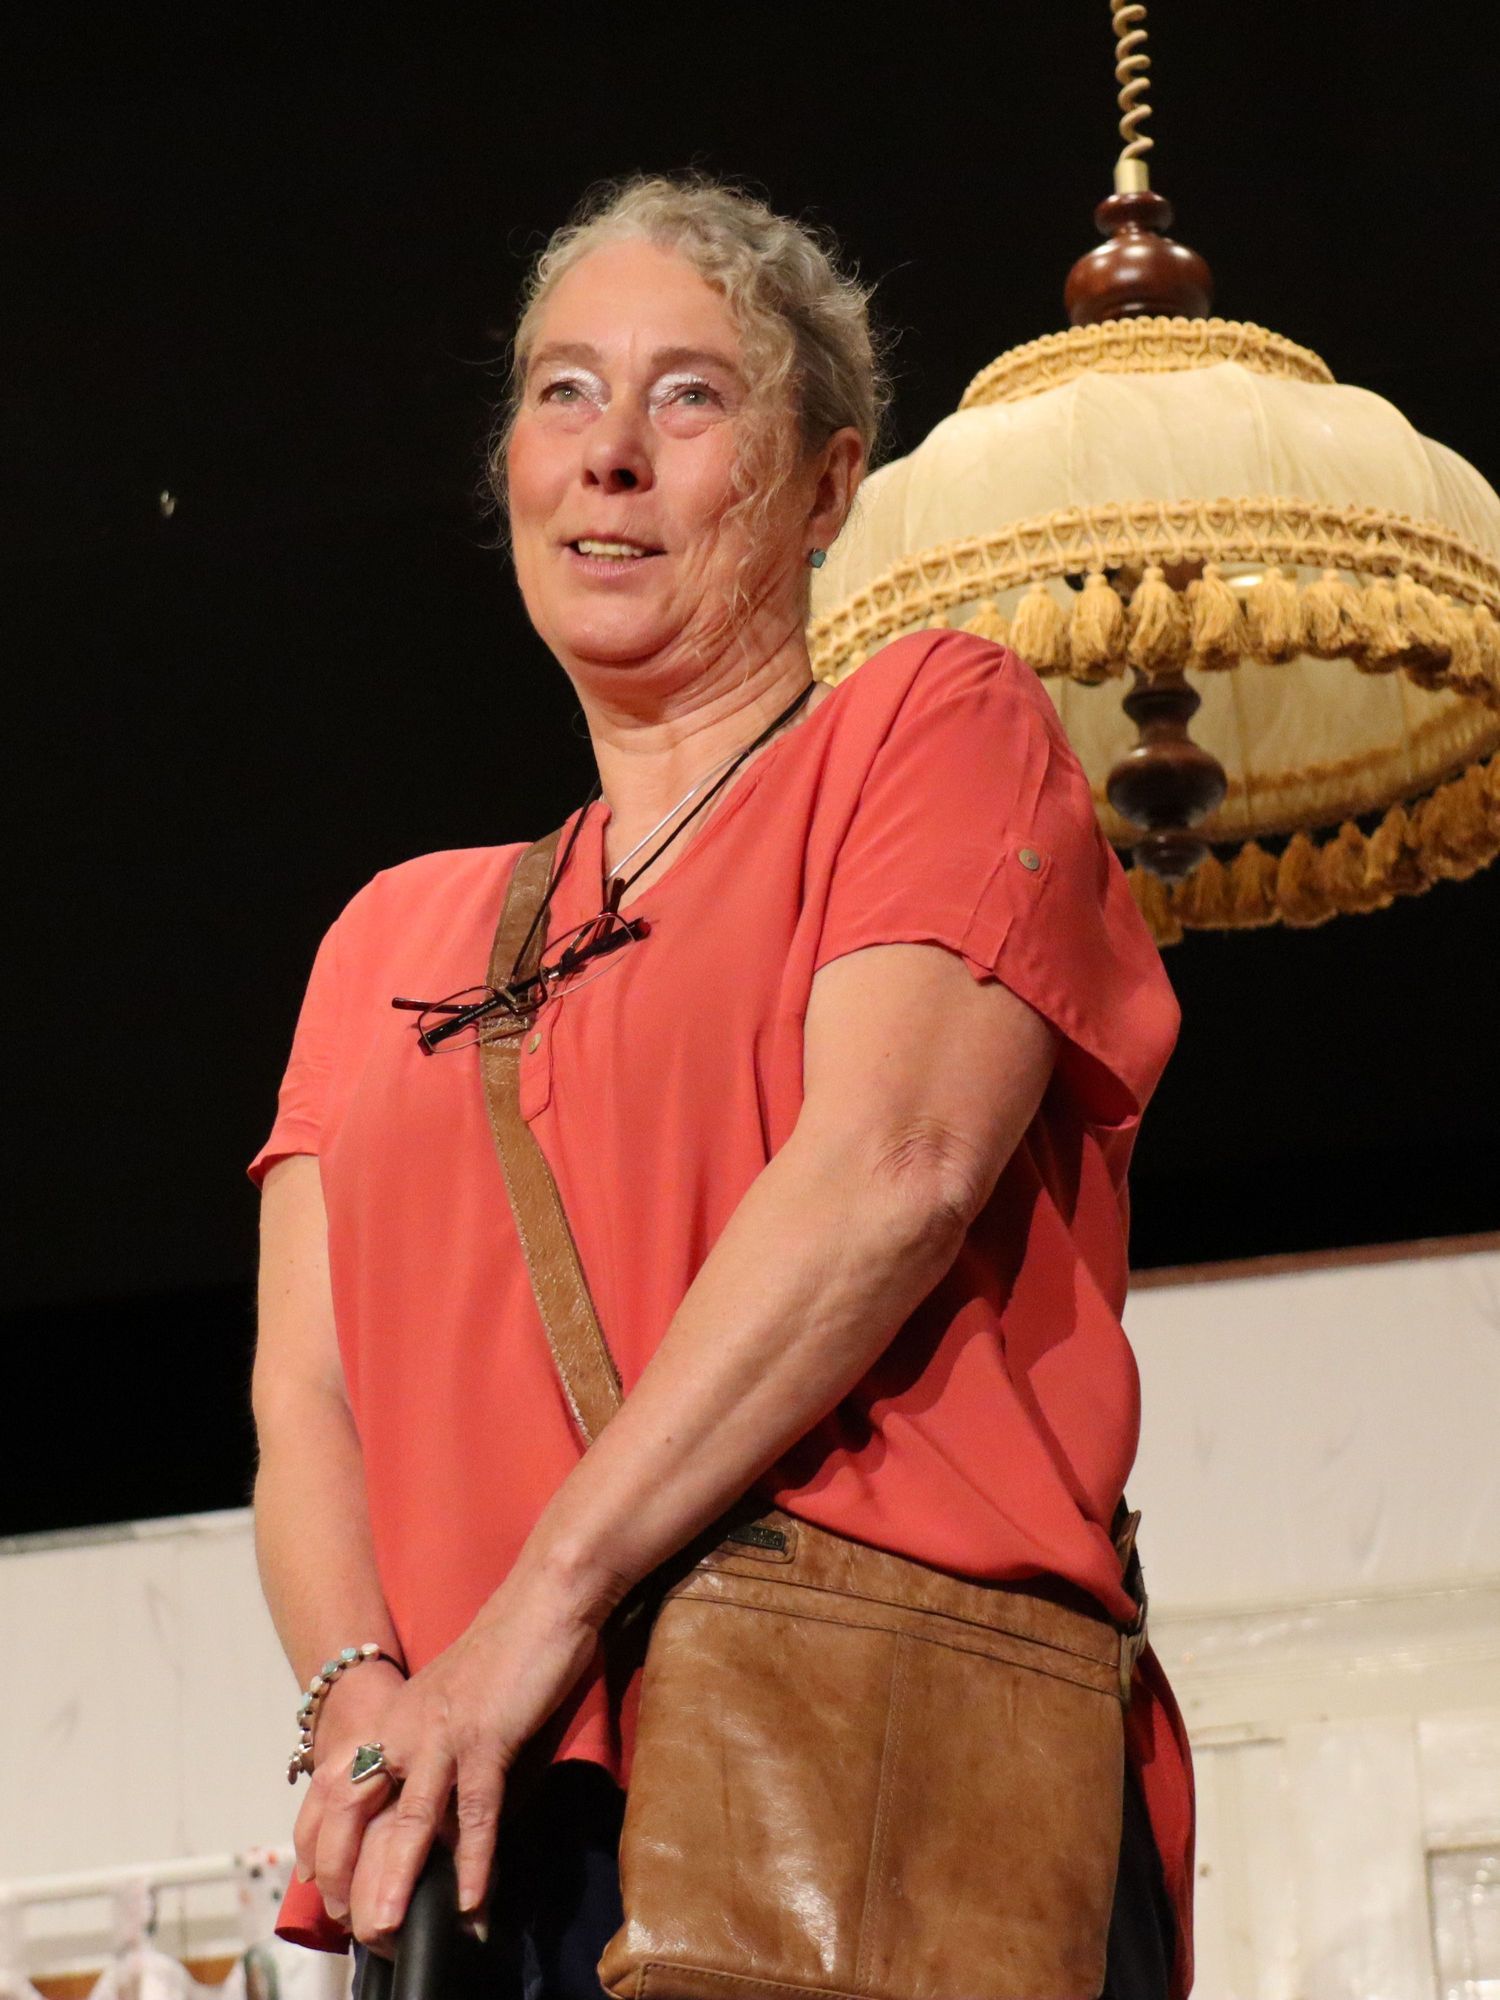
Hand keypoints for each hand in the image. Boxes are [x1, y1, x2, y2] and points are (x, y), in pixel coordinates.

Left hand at [301, 1567, 606, 1945]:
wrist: (544, 1596)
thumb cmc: (506, 1648)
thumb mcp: (451, 1698)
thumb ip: (432, 1743)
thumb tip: (432, 1805)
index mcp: (394, 1716)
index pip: (335, 1786)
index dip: (319, 1840)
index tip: (317, 1887)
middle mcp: (405, 1727)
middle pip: (356, 1810)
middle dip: (344, 1872)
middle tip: (348, 1925)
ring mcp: (444, 1733)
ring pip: (410, 1820)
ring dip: (396, 1880)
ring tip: (386, 1928)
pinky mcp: (487, 1736)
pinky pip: (476, 1810)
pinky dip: (474, 1859)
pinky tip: (473, 1898)